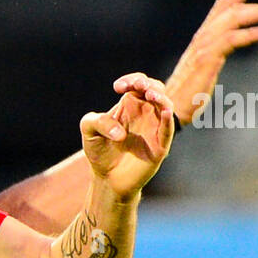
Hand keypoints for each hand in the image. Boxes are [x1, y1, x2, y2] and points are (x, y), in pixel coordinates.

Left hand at [81, 73, 173, 198]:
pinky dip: (168, 119)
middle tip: (139, 85)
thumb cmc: (99, 150)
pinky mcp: (160, 146)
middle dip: (148, 84)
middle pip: (155, 89)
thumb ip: (99, 122)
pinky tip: (165, 111)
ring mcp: (154, 128)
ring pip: (165, 106)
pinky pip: (167, 129)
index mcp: (130, 105)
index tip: (118, 87)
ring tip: (150, 94)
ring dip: (160, 97)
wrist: (107, 177)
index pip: (138, 84)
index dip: (132, 80)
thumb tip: (121, 133)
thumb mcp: (89, 130)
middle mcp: (145, 113)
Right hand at [166, 0, 257, 122]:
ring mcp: (203, 46)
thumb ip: (214, 55)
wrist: (167, 109)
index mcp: (202, 37)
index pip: (221, 5)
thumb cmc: (186, 95)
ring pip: (235, 18)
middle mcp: (202, 37)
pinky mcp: (207, 58)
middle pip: (232, 7)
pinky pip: (233, 39)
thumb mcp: (202, 69)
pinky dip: (253, 33)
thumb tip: (226, 52)